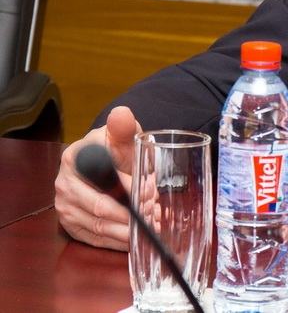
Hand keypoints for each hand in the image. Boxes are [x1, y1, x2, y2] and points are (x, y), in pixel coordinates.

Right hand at [54, 106, 142, 250]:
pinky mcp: (71, 225)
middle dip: (131, 213)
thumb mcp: (122, 136)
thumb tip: (122, 114)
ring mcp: (65, 207)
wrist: (106, 162)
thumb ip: (123, 127)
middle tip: (155, 214)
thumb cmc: (116, 149)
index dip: (129, 188)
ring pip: (100, 227)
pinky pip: (96, 239)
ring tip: (151, 225)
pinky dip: (119, 241)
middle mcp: (64, 184)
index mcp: (74, 158)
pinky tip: (137, 237)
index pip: (102, 179)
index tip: (150, 191)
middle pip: (100, 207)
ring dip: (128, 230)